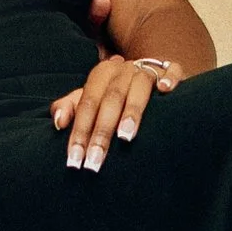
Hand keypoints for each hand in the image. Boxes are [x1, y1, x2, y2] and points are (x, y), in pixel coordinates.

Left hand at [50, 51, 180, 171]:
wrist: (148, 73)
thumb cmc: (115, 94)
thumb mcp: (92, 98)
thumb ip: (71, 107)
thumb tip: (58, 122)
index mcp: (102, 73)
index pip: (87, 103)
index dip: (79, 131)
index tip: (75, 159)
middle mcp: (124, 69)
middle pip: (110, 98)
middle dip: (101, 132)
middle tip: (95, 161)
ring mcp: (148, 69)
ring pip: (139, 86)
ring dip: (132, 110)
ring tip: (125, 137)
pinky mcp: (172, 71)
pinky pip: (172, 71)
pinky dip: (169, 80)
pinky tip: (164, 91)